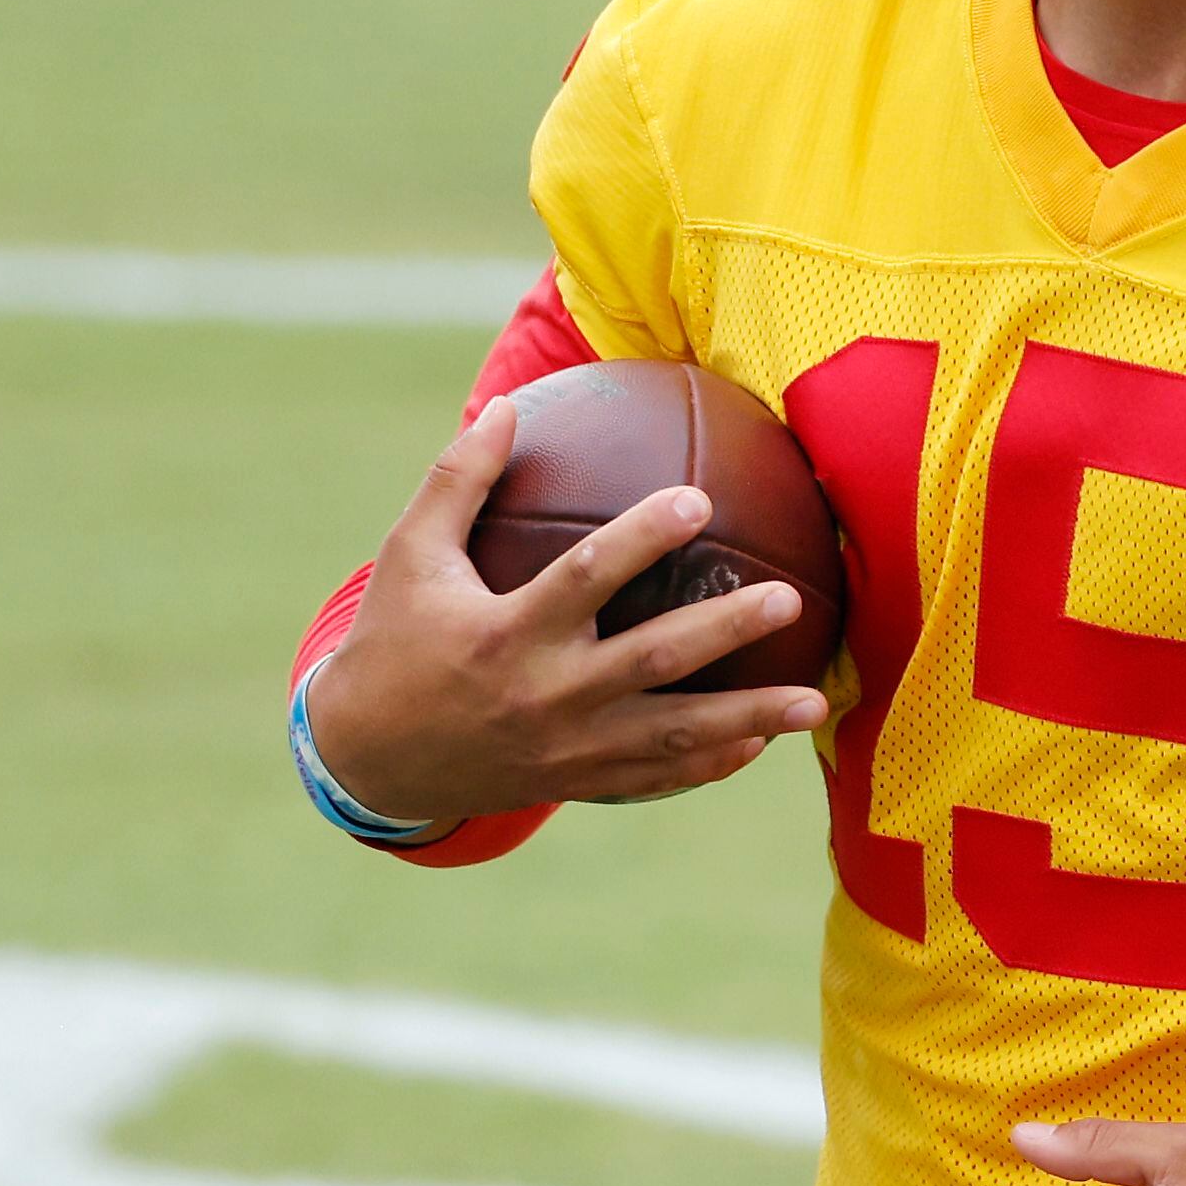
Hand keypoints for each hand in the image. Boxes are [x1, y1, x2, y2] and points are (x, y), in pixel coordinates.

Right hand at [298, 397, 829, 823]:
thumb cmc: (394, 640)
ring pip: (672, 735)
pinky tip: (759, 741)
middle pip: (652, 660)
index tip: (697, 499)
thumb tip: (506, 404)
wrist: (368, 757)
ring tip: (817, 705)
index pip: (586, 579)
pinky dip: (710, 763)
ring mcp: (565, 749)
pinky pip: (655, 776)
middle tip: (789, 600)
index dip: (642, 538)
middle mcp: (543, 696)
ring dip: (750, 719)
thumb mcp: (409, 555)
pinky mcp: (575, 782)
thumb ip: (460, 479)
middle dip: (726, 630)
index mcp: (505, 634)